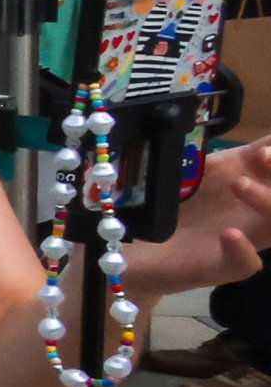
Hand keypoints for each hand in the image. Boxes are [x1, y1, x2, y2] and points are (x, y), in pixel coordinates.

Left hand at [123, 142, 270, 298]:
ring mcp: (241, 239)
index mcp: (244, 178)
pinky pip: (248, 264)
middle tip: (261, 156)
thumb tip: (209, 120)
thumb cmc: (161, 203)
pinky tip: (229, 234)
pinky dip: (243, 249)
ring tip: (237, 185)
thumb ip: (203, 150)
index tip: (264, 147)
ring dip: (268, 202)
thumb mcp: (182, 169)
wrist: (129, 249)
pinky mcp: (221, 266)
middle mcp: (250, 209)